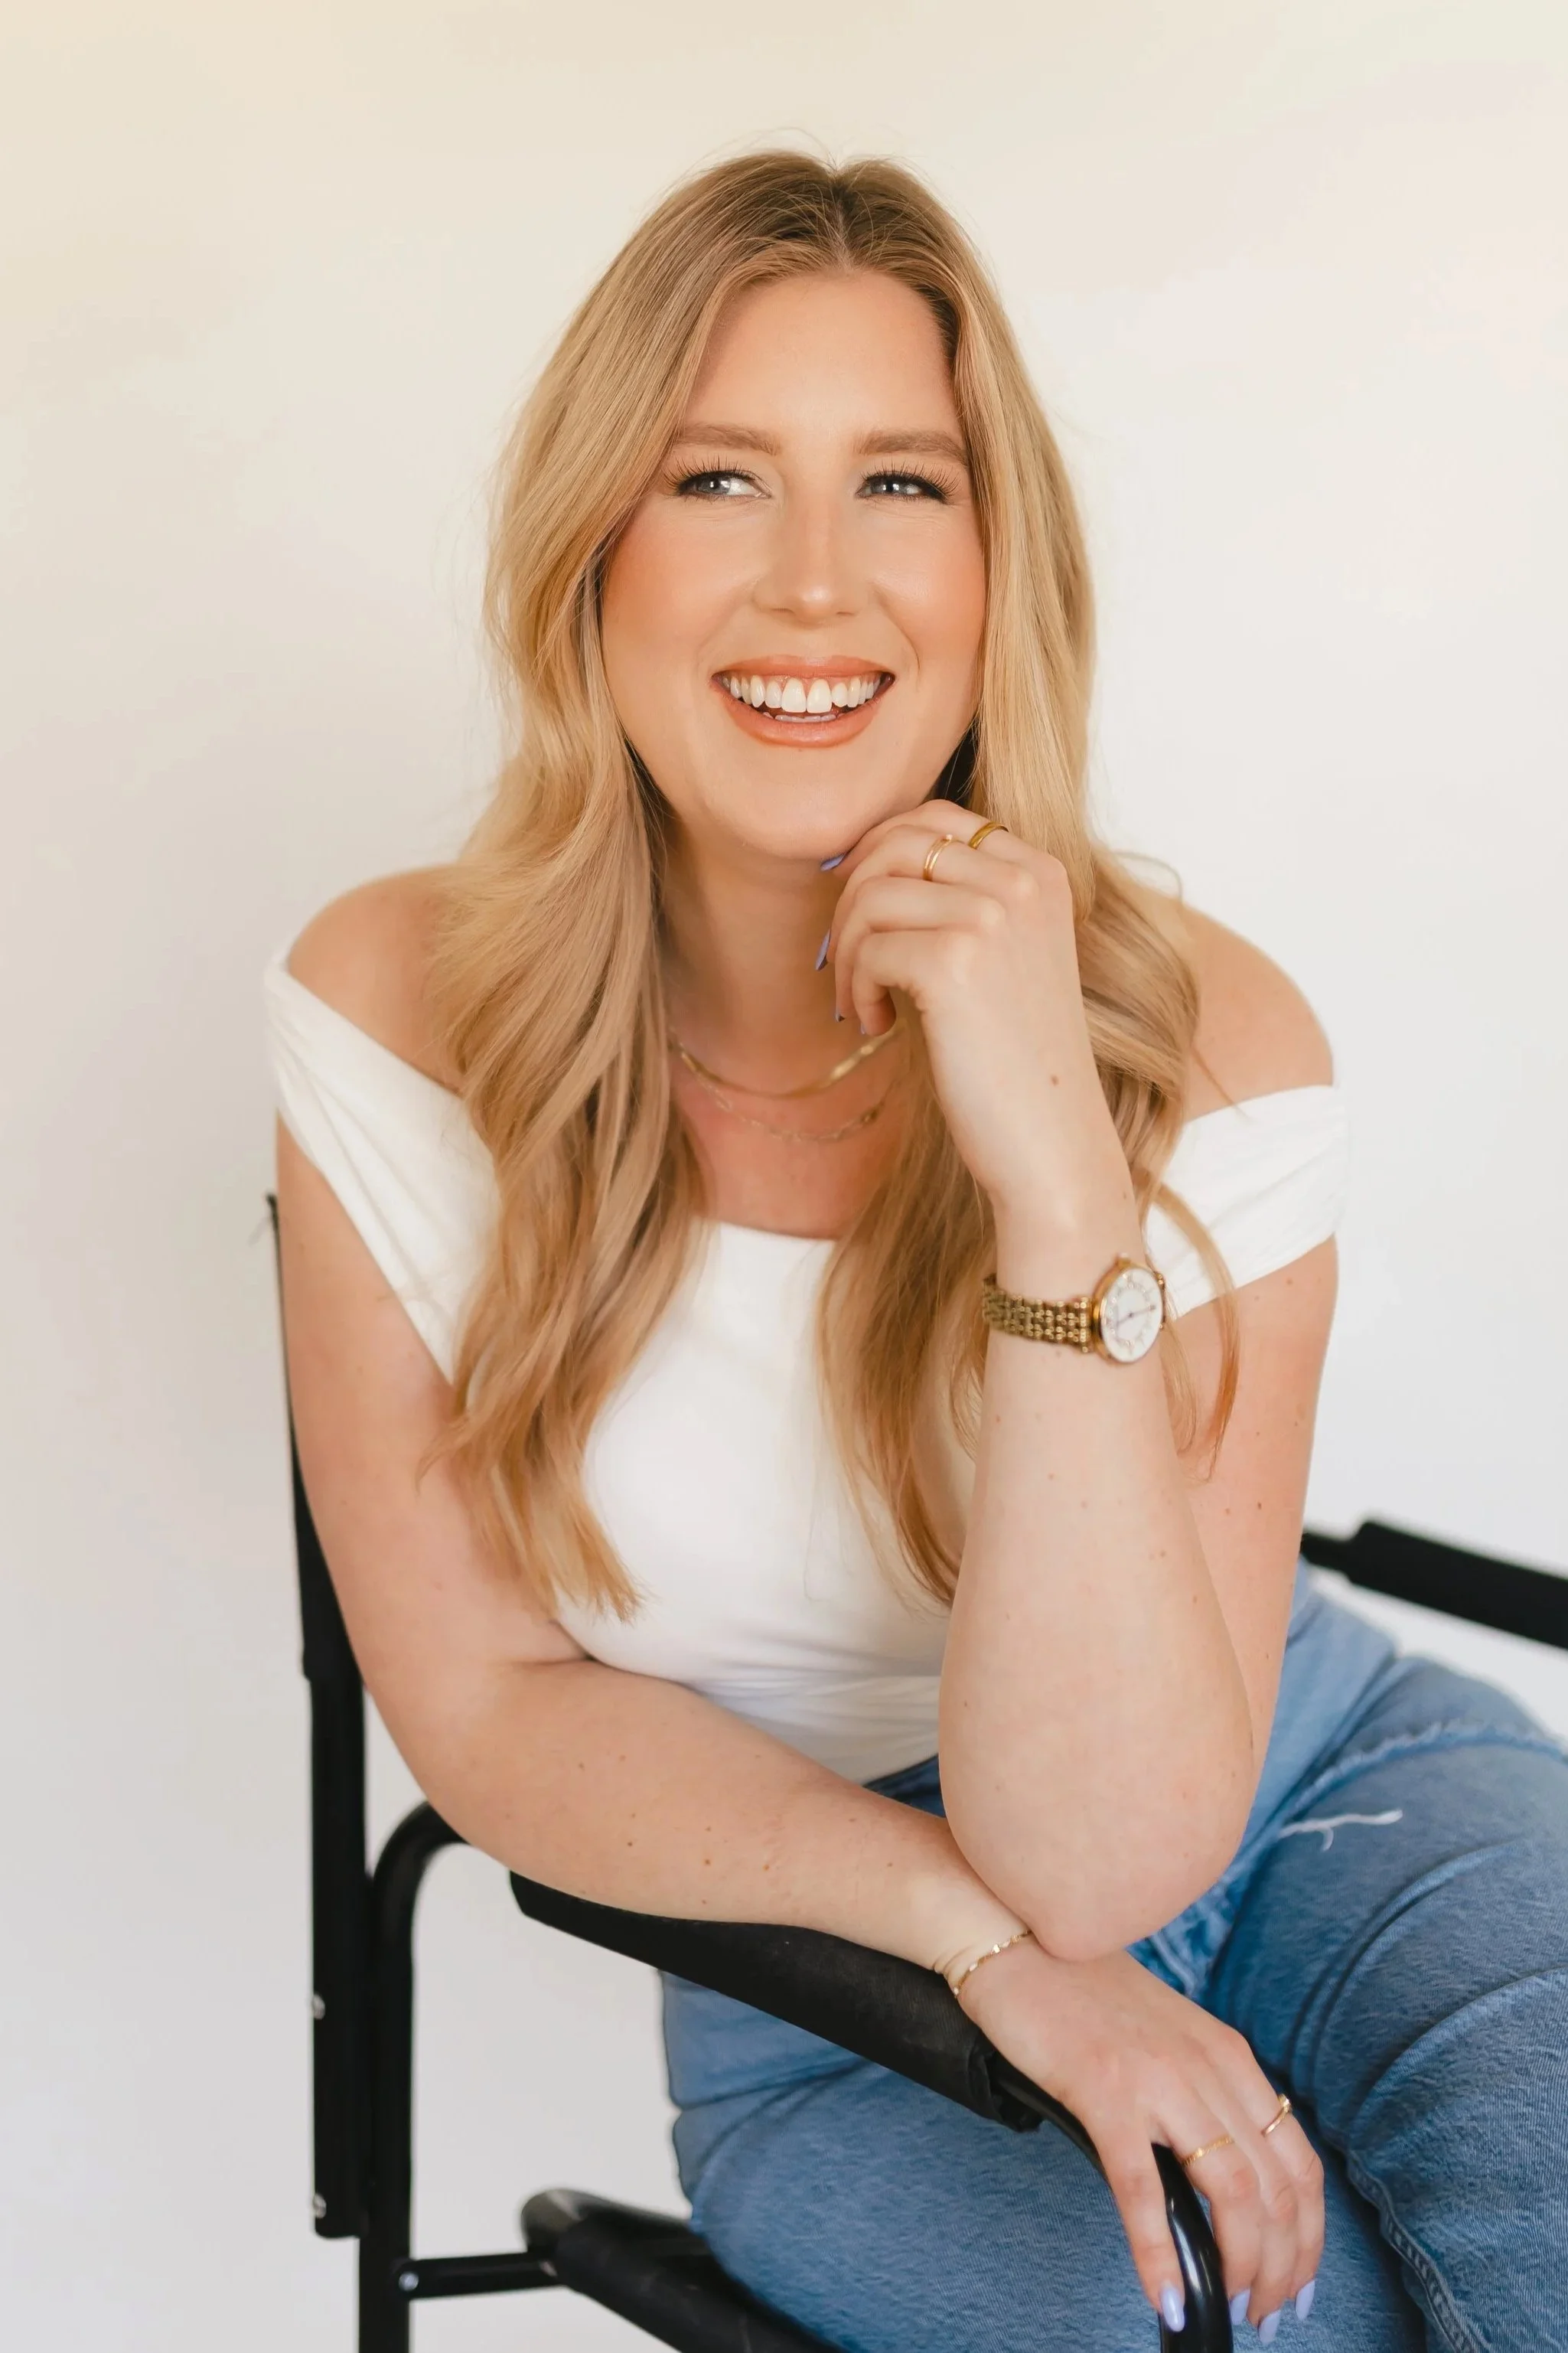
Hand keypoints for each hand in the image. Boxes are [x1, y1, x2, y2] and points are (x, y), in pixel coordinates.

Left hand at [824, 801, 1130, 1239]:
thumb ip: (957, 902)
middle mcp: (1024, 882)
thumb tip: (861, 860)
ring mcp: (994, 916)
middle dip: (853, 898)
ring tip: (863, 1002)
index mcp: (1042, 873)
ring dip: (849, 952)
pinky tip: (876, 1026)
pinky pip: (869, 947)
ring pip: (872, 894)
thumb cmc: (1015, 1061)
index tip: (858, 907)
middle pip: (897, 843)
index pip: (938, 818)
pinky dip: (858, 987)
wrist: (1050, 1141)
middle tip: (849, 960)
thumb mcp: (1002, 959)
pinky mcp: (956, 961)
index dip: (881, 853)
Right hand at [958, 1937, 1322, 2335]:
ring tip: (1228, 2307)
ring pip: (1232, 2191)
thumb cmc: (1083, 1994)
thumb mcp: (1168, 2039)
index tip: (1297, 2285)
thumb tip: (1224, 2179)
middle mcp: (1207, 2066)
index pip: (1299, 2161)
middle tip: (1264, 2315)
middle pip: (1276, 2188)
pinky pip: (1142, 2189)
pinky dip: (1157, 2252)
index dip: (1308, 2237)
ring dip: (1241, 2267)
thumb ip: (1201, 2095)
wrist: (1016, 1938)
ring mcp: (1157, 2078)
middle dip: (1281, 2268)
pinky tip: (1162, 2294)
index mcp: (1228, 2055)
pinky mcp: (1102, 2092)